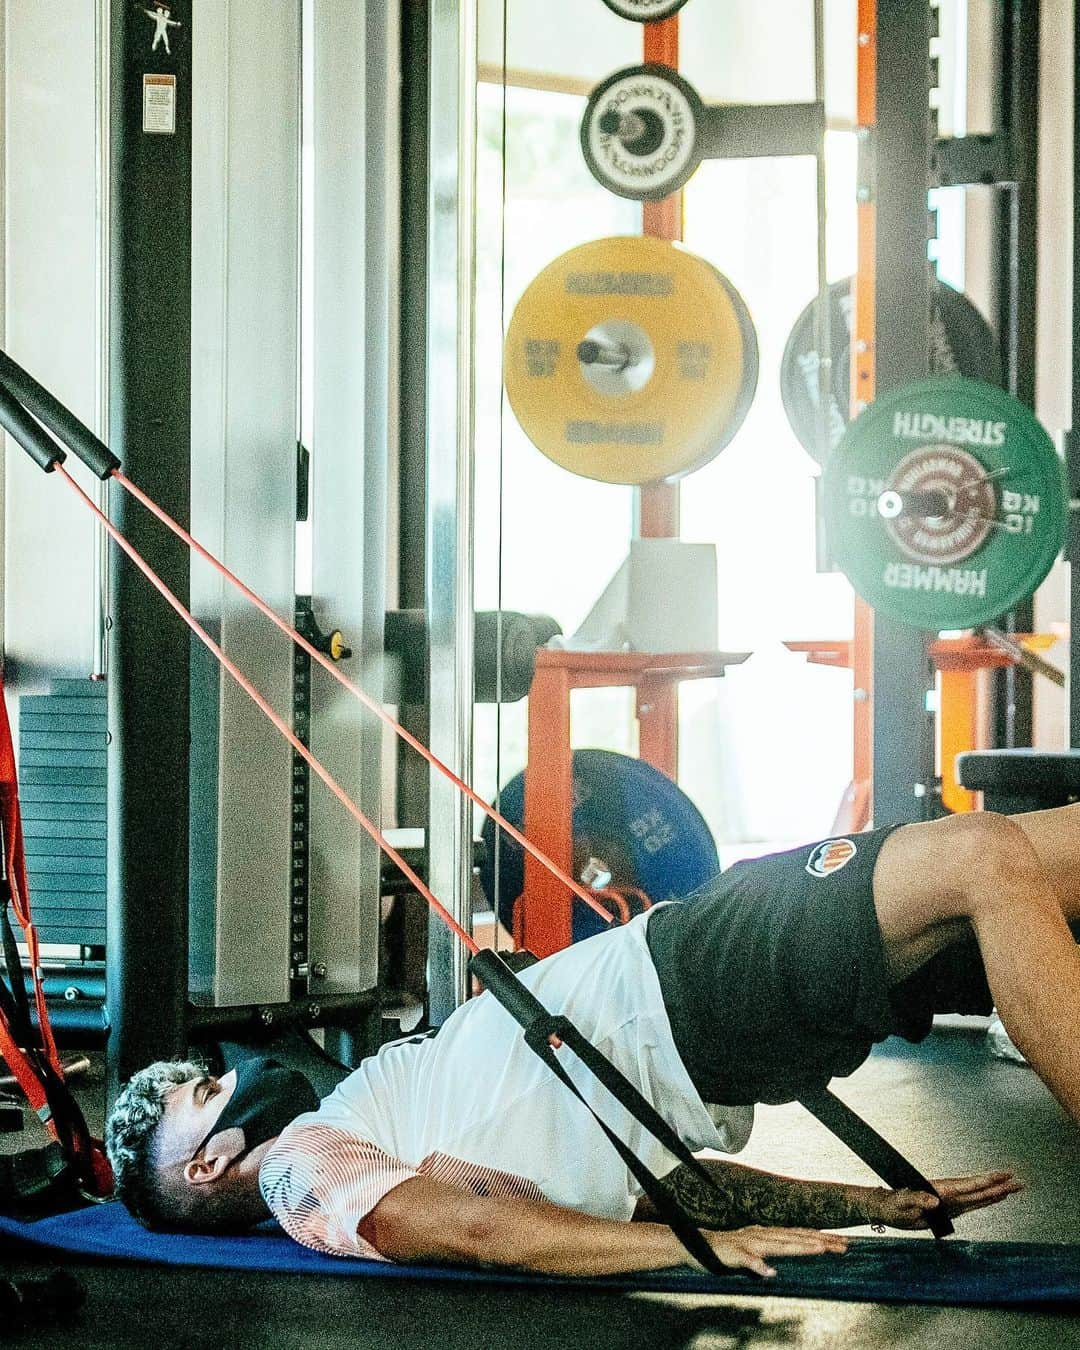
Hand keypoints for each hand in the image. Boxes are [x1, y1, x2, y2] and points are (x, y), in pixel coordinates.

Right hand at [703, 1225, 847, 1277]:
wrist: (699, 1245)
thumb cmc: (729, 1249)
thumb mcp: (756, 1248)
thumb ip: (773, 1250)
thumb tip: (791, 1255)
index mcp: (768, 1234)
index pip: (799, 1234)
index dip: (821, 1237)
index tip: (842, 1241)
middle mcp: (762, 1235)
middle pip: (796, 1237)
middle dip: (820, 1241)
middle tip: (843, 1245)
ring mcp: (748, 1243)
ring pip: (778, 1245)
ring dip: (799, 1247)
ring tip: (818, 1249)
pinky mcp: (734, 1253)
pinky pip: (748, 1260)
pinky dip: (758, 1265)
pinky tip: (769, 1272)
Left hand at [867, 1171, 1022, 1229]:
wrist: (887, 1208)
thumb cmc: (893, 1205)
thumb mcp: (903, 1203)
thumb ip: (918, 1199)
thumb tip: (934, 1202)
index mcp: (941, 1190)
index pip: (969, 1185)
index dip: (987, 1181)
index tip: (1003, 1177)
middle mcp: (949, 1194)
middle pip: (980, 1188)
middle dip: (999, 1185)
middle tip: (1018, 1181)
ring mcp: (951, 1200)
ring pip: (979, 1196)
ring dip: (996, 1192)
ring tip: (1013, 1187)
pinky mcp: (950, 1208)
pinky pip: (972, 1204)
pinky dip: (986, 1200)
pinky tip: (994, 1198)